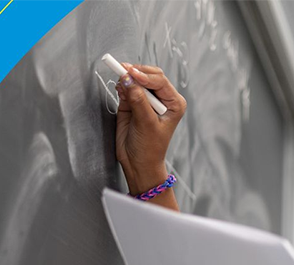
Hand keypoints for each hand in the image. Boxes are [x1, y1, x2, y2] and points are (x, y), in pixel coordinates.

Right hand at [114, 64, 186, 194]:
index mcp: (174, 103)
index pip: (159, 81)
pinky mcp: (132, 103)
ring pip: (136, 80)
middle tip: (122, 71)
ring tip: (120, 85)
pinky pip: (126, 88)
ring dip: (127, 79)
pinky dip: (121, 86)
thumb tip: (128, 80)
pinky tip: (119, 90)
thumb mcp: (146, 124)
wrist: (138, 163)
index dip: (144, 75)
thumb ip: (138, 101)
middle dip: (135, 73)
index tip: (130, 73)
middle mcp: (162, 99)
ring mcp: (146, 100)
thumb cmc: (150, 148)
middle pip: (149, 76)